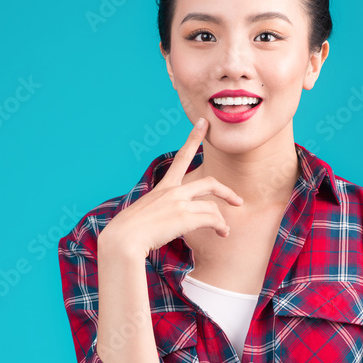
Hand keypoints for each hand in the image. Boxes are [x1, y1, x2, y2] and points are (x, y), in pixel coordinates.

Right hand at [97, 117, 243, 259]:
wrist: (124, 239)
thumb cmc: (131, 231)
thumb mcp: (146, 213)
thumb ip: (161, 210)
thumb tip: (169, 220)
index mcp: (164, 187)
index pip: (181, 157)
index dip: (194, 138)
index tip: (203, 122)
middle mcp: (173, 191)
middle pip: (209, 183)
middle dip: (227, 192)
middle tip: (238, 201)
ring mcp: (179, 203)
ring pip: (213, 207)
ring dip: (222, 220)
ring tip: (225, 231)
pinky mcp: (185, 217)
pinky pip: (212, 220)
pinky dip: (221, 227)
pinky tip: (222, 233)